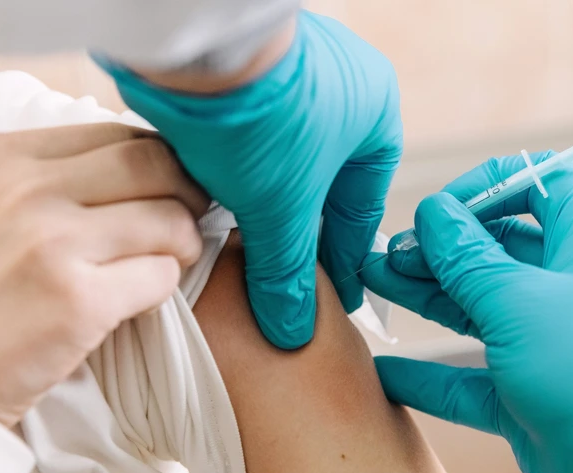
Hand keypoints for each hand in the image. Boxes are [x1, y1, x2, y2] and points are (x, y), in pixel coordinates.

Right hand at [0, 124, 207, 426]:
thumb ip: (49, 181)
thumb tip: (147, 163)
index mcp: (2, 156)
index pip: (117, 133)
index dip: (159, 162)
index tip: (166, 191)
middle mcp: (27, 188)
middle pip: (154, 162)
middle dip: (187, 193)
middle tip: (188, 223)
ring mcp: (53, 243)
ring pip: (170, 219)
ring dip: (182, 246)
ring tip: (161, 267)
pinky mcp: (78, 301)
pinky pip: (162, 277)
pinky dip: (163, 291)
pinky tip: (132, 306)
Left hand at [99, 10, 402, 348]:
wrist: (196, 44)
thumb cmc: (264, 114)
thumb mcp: (282, 208)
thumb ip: (287, 272)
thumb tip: (292, 329)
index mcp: (376, 112)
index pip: (361, 204)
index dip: (343, 259)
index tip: (334, 298)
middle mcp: (342, 85)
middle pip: (320, 181)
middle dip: (298, 230)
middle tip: (282, 280)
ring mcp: (290, 70)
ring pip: (281, 156)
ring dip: (260, 197)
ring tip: (239, 245)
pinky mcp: (240, 65)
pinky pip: (245, 130)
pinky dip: (231, 166)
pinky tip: (209, 198)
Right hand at [361, 153, 572, 472]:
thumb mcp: (519, 302)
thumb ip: (467, 259)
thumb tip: (434, 217)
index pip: (543, 186)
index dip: (492, 185)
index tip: (443, 205)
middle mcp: (570, 289)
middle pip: (498, 249)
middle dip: (441, 246)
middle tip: (390, 251)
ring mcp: (548, 344)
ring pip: (478, 308)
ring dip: (427, 296)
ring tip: (374, 283)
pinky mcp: (529, 395)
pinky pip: (469, 378)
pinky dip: (428, 374)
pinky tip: (387, 368)